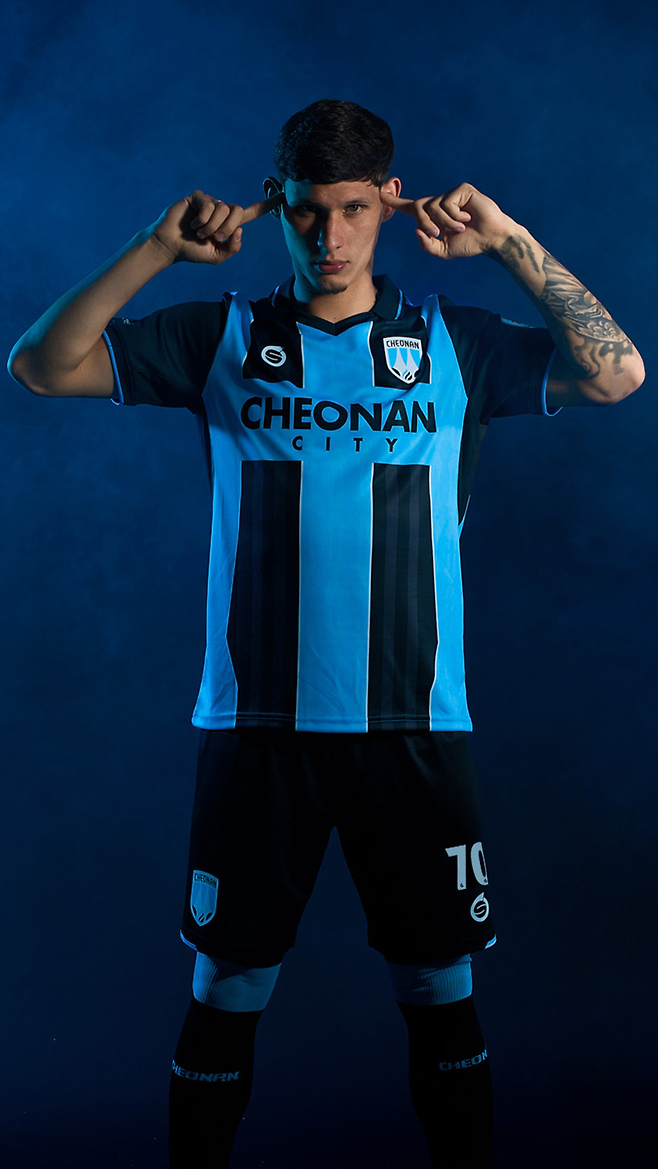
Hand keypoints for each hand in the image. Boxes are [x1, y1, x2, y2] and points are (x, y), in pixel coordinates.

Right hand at [149, 189, 282, 263]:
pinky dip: (202, 219)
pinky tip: (192, 223)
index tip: (283, 196)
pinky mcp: (197, 197)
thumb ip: (232, 248)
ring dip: (211, 227)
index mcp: (229, 224)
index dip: (267, 205)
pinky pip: (208, 205)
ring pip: (223, 209)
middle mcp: (221, 210)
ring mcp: (210, 202)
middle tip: (214, 238)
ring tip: (198, 232)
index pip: (251, 212)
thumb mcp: (217, 256)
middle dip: (227, 228)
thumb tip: (240, 230)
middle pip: (238, 211)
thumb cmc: (193, 251)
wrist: (171, 246)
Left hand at [380, 183, 514, 259]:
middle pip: (418, 207)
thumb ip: (427, 245)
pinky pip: (447, 203)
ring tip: (460, 227)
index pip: (411, 207)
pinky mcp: (462, 189)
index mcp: (433, 216)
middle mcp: (440, 202)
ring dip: (445, 223)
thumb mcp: (443, 251)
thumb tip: (416, 230)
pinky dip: (455, 216)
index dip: (395, 202)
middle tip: (437, 234)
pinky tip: (468, 218)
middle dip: (424, 222)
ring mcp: (451, 194)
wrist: (491, 240)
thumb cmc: (469, 244)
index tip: (380, 193)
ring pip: (433, 206)